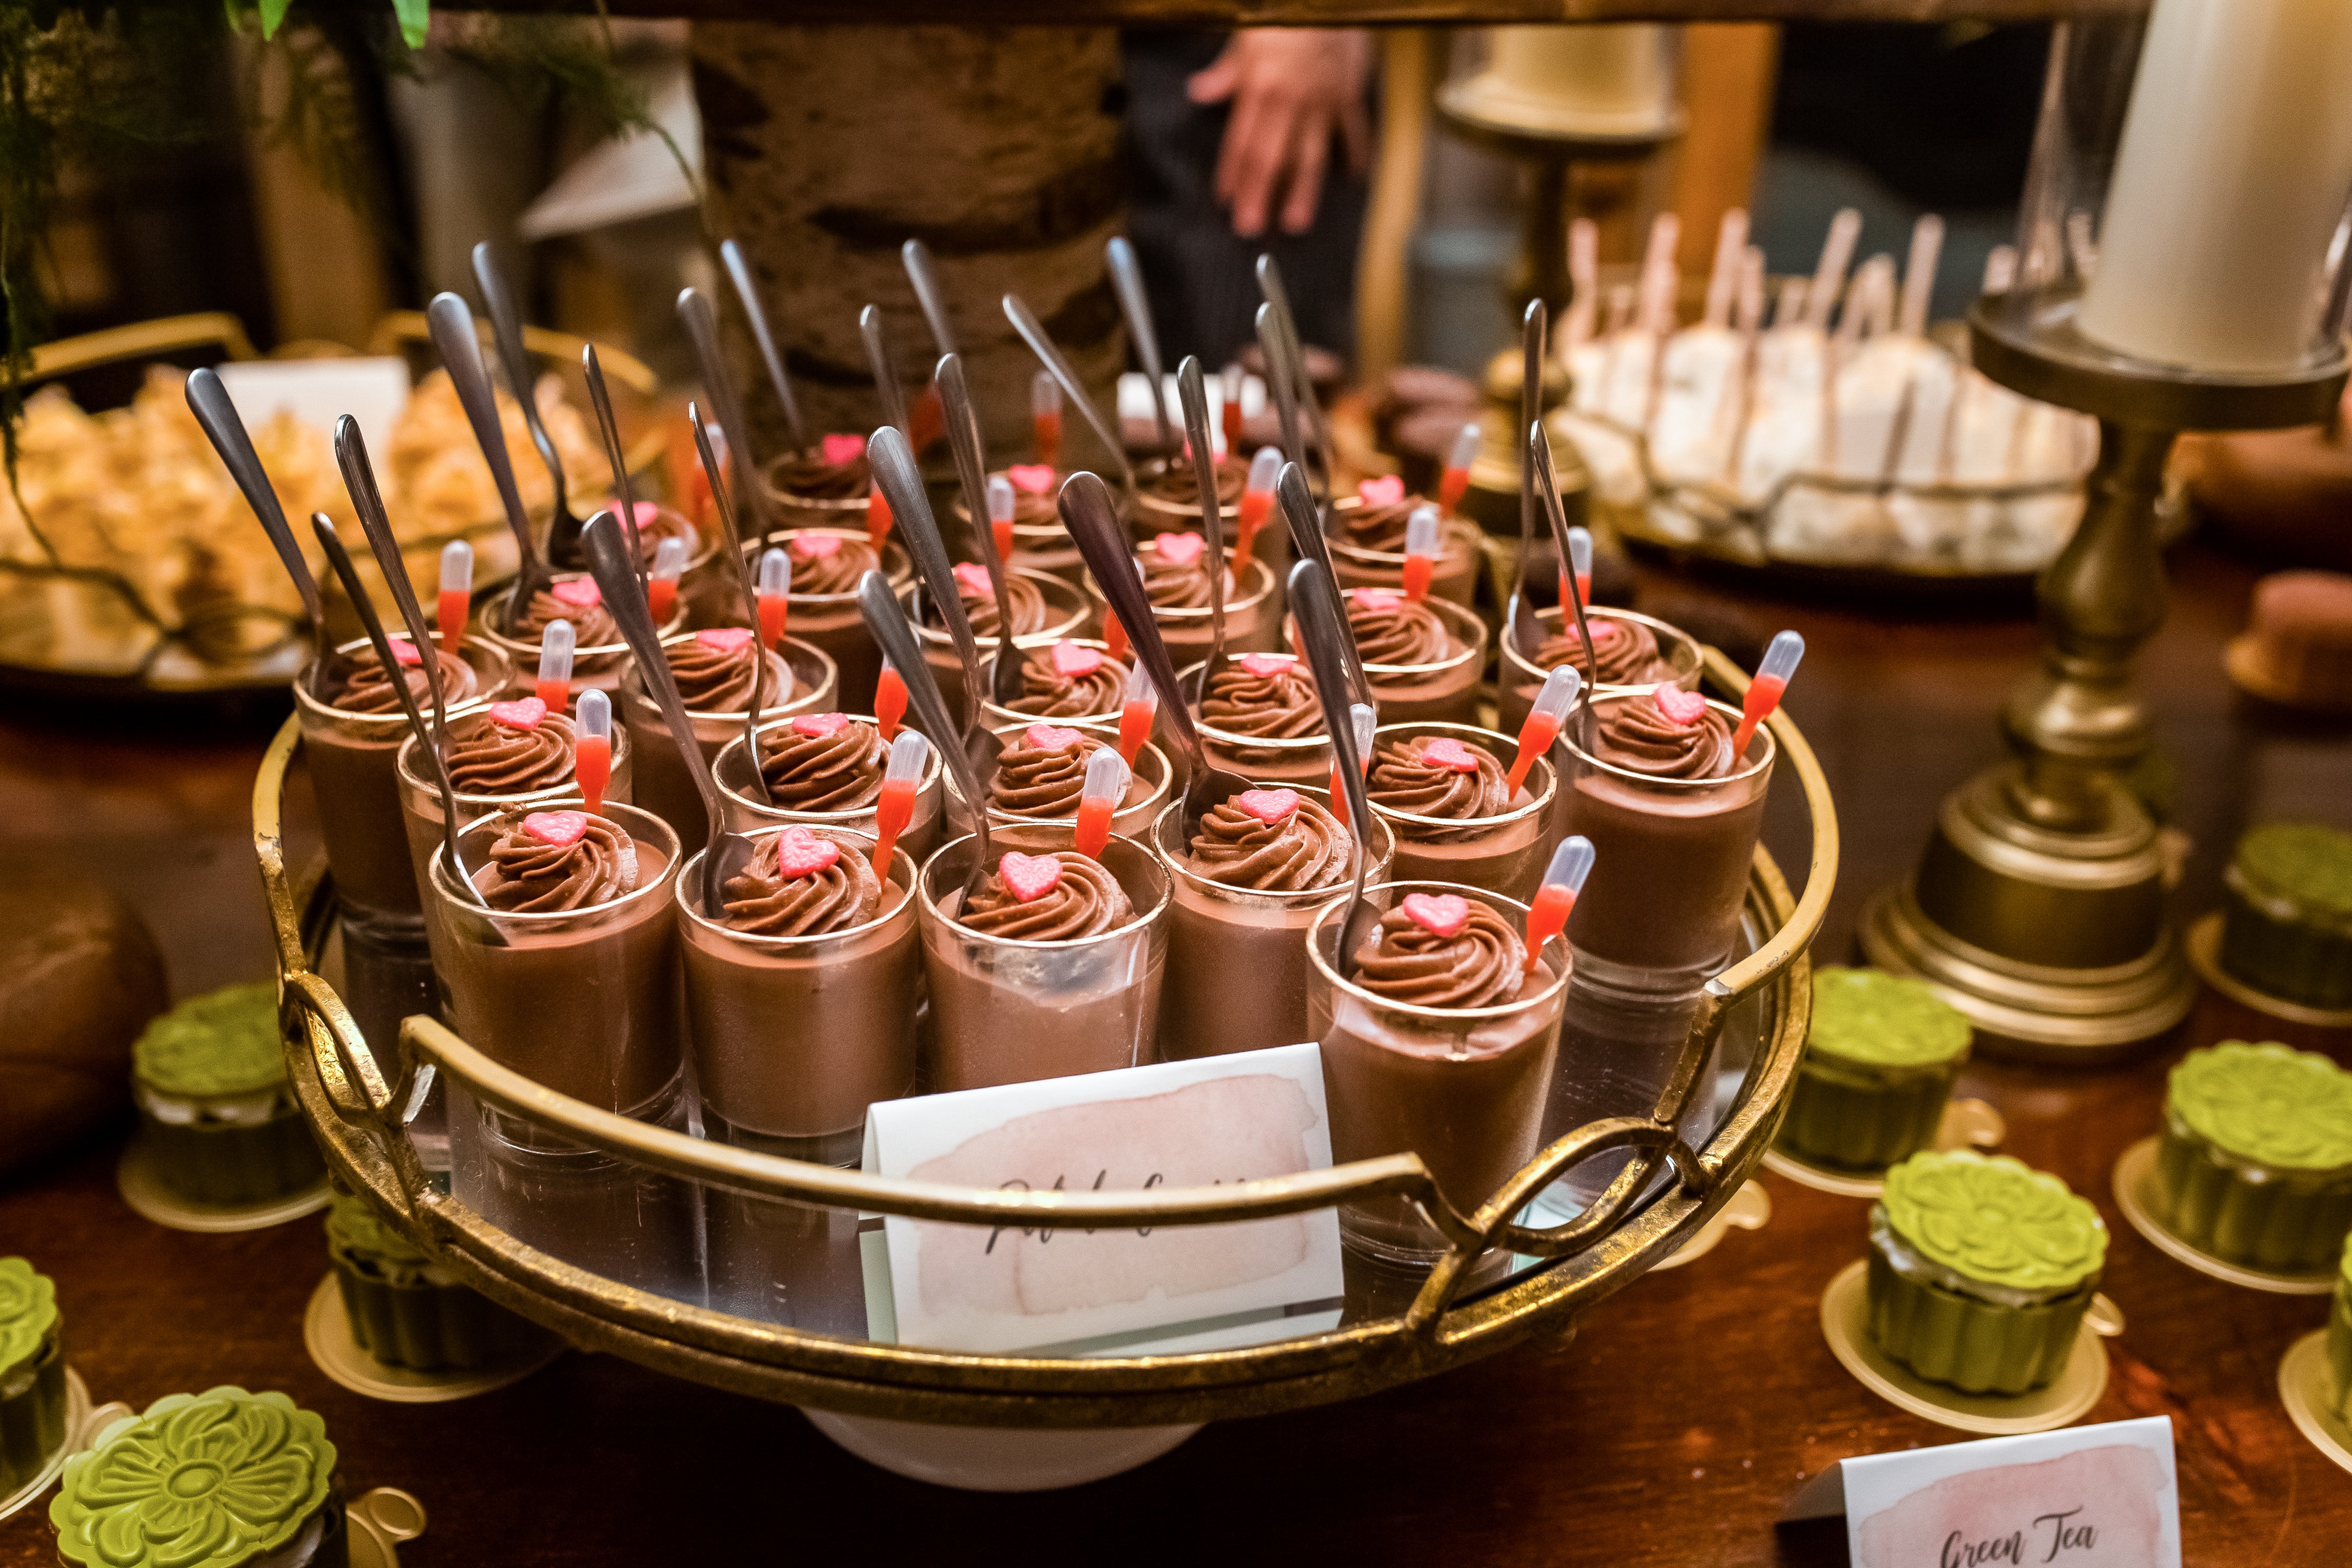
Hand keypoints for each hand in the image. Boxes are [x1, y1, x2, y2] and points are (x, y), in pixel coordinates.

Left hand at [1188, 29, 1373, 238]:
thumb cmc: (1288, 12)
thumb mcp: (1247, 34)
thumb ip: (1226, 71)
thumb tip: (1199, 92)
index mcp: (1261, 87)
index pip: (1241, 140)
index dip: (1231, 174)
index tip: (1225, 201)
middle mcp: (1290, 101)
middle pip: (1271, 157)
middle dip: (1259, 195)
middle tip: (1251, 227)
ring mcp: (1322, 102)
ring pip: (1310, 155)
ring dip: (1303, 192)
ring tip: (1296, 222)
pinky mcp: (1349, 95)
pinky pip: (1353, 132)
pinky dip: (1355, 156)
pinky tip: (1354, 180)